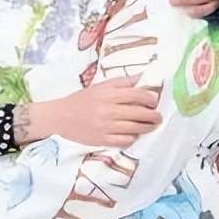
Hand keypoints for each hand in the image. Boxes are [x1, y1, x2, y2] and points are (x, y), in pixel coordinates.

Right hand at [29, 75, 160, 146]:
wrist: (60, 117)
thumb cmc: (82, 100)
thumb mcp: (100, 86)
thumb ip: (122, 82)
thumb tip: (143, 77)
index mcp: (108, 94)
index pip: (137, 95)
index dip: (150, 98)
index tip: (154, 100)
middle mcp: (108, 110)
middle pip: (139, 113)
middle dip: (153, 115)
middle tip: (158, 116)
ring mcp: (105, 126)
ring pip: (135, 128)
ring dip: (147, 127)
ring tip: (151, 126)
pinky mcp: (102, 140)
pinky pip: (124, 140)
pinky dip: (132, 138)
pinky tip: (134, 134)